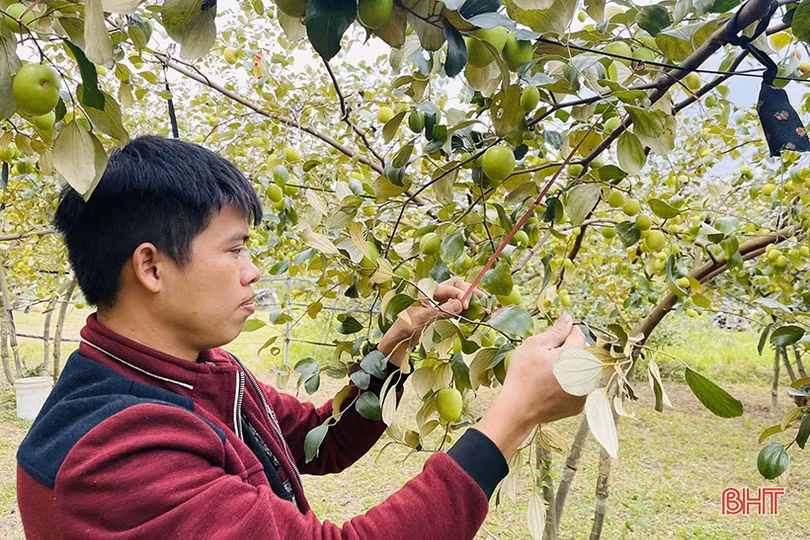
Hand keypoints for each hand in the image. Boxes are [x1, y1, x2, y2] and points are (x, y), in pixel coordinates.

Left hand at [377, 277, 482, 365]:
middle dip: (468, 289)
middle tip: (481, 297)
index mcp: (427, 290)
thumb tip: (461, 304)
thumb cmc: (405, 328)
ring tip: (481, 301)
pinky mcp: (439, 311)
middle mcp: (433, 293)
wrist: (397, 342)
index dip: (460, 294)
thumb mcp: (422, 319)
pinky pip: (454, 304)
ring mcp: (437, 302)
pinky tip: (472, 310)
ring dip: (468, 296)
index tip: (466, 306)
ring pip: (456, 293)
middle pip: (455, 284)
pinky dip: (464, 305)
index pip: (449, 286)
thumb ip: (441, 311)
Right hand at [474, 315, 585, 458]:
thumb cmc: (523, 375)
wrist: (518, 409)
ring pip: (583, 370)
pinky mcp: (579, 405)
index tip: (548, 344)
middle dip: (570, 351)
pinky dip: (569, 384)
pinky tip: (552, 388)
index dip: (562, 335)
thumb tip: (569, 319)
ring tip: (549, 374)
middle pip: (584, 352)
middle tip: (547, 359)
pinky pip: (579, 388)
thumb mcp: (535, 345)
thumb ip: (556, 331)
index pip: (578, 334)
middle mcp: (586, 375)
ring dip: (571, 368)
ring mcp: (584, 392)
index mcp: (576, 356)